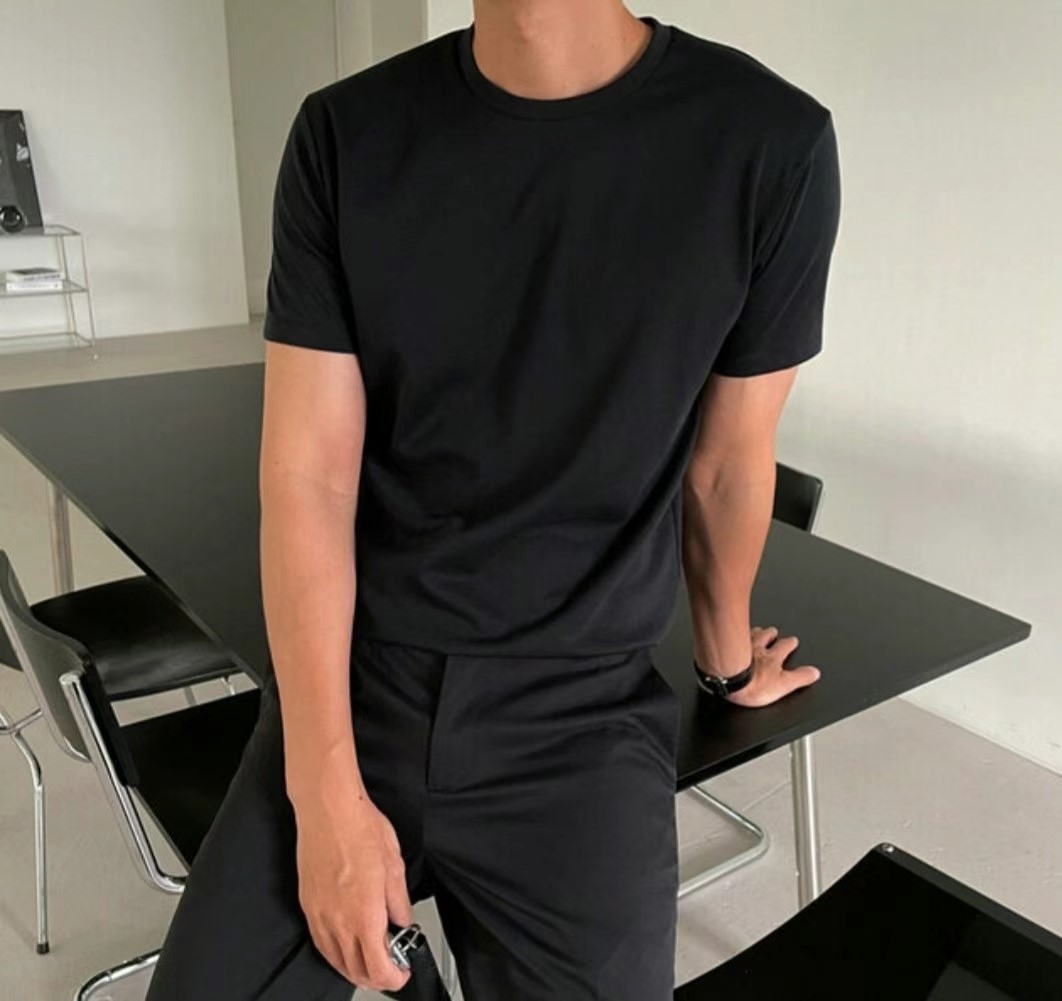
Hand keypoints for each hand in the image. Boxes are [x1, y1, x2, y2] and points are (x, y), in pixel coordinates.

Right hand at [292, 779, 412, 992]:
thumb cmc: (360, 828)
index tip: (403, 971)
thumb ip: (398, 901)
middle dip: (375, 978)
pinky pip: (320, 942)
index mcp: (364, 915)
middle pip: (355, 972)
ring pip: (334, 961)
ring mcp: (319, 915)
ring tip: (370, 961)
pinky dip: (334, 953)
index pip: (378, 969)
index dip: (394, 978)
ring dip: (353, 969)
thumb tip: (401, 920)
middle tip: (391, 969)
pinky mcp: (308, 904)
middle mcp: (338, 922)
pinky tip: (343, 946)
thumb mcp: (394, 865)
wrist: (328, 809)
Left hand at [723, 625, 820, 707]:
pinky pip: (730, 637)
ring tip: (756, 629)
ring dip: (754, 632)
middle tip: (773, 630)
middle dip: (770, 634)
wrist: (728, 679)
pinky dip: (733, 634)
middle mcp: (756, 648)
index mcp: (771, 658)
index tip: (793, 640)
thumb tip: (814, 673)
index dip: (789, 644)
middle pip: (765, 637)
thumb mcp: (784, 685)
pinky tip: (730, 634)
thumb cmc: (752, 683)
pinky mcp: (724, 649)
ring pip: (748, 635)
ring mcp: (739, 647)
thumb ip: (800, 678)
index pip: (784, 647)